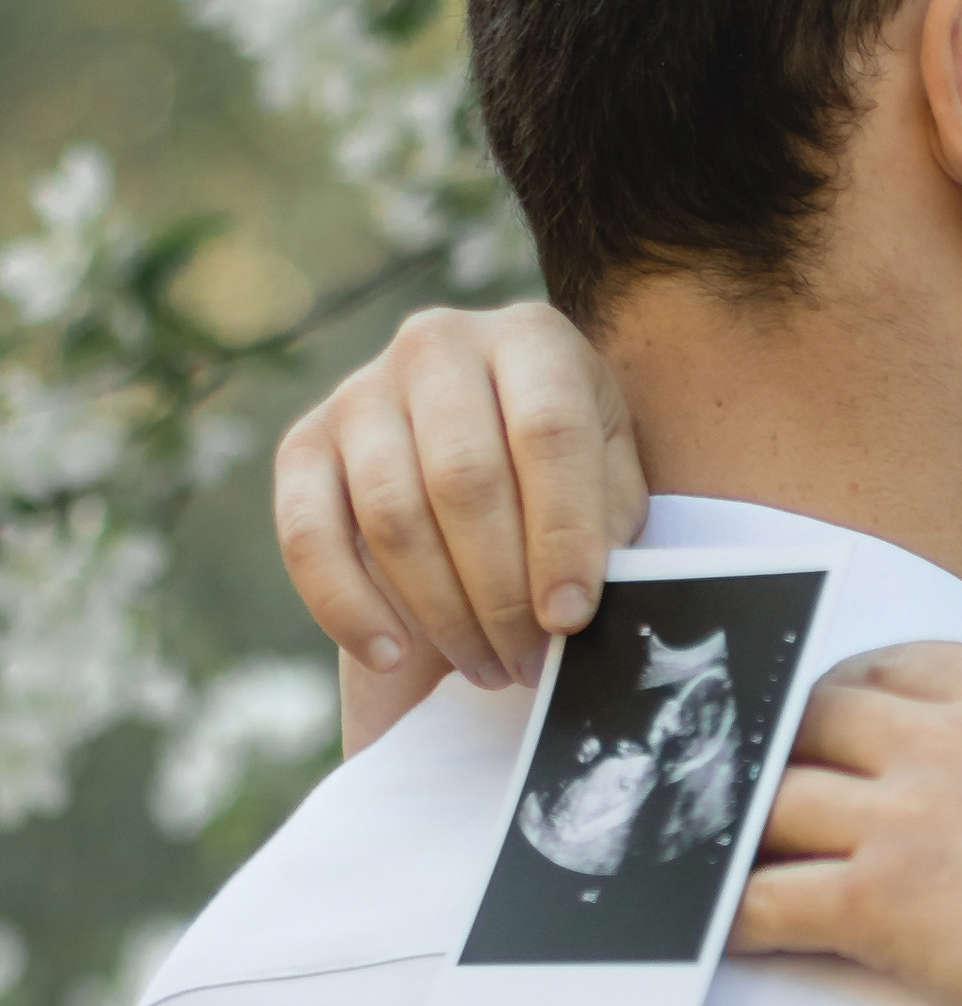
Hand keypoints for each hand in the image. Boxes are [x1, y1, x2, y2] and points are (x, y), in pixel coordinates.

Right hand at [276, 306, 645, 734]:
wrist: (483, 438)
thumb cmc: (563, 469)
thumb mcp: (611, 476)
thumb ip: (606, 523)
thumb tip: (573, 605)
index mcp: (531, 338)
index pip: (548, 433)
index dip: (562, 534)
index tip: (571, 619)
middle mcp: (438, 345)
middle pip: (464, 479)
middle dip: (501, 591)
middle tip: (528, 661)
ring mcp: (362, 390)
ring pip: (392, 514)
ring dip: (441, 611)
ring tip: (487, 666)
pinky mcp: (305, 442)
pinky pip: (307, 533)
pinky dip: (344, 605)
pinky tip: (390, 655)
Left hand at [735, 646, 961, 1005]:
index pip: (893, 665)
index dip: (848, 695)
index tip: (830, 724)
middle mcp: (953, 740)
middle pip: (813, 718)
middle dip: (779, 751)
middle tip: (751, 790)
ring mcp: (910, 817)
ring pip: (773, 801)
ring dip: (738, 832)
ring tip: (702, 859)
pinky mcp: (881, 902)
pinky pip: (763, 898)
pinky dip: (723, 914)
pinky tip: (705, 932)